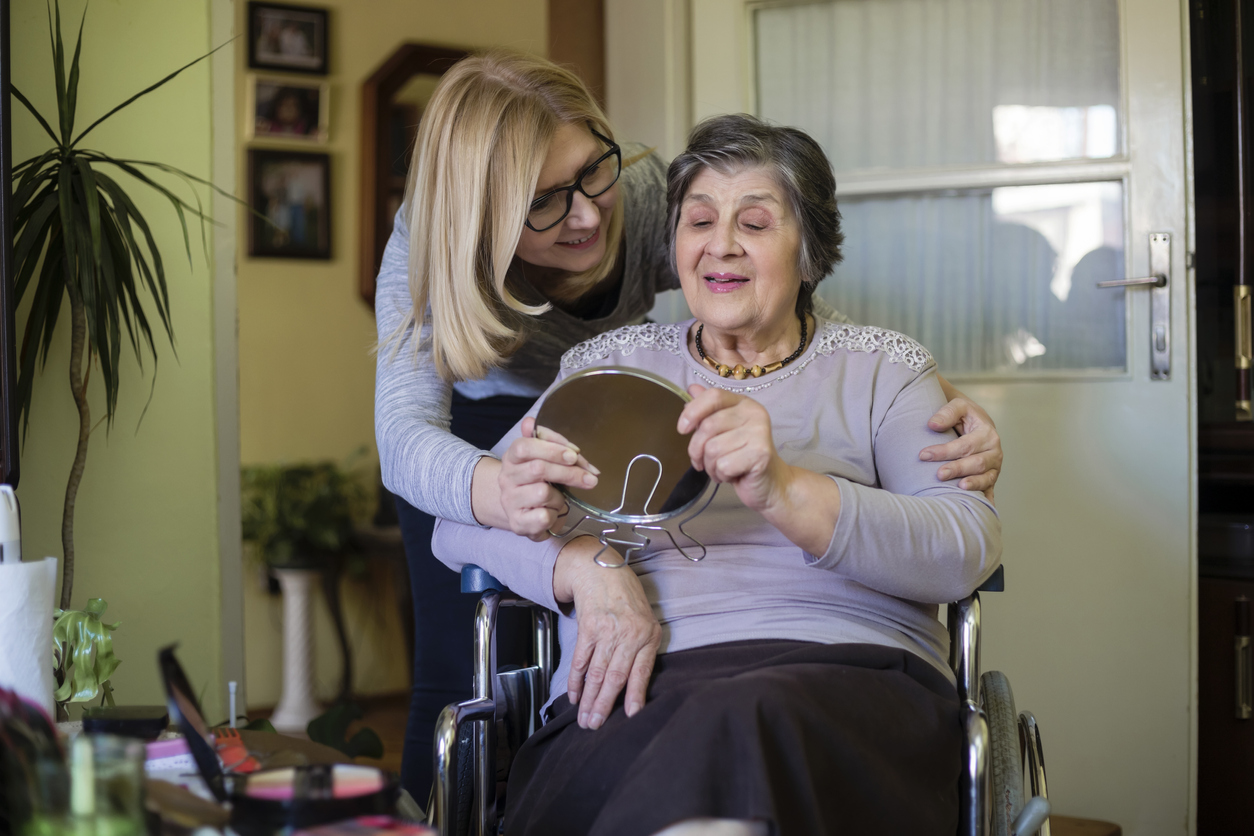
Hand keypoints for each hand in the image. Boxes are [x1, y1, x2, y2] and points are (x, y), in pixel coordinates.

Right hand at [499, 417, 599, 539]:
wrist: (522, 513)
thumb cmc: (538, 481)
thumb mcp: (544, 459)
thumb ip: (546, 441)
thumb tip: (530, 421)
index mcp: (512, 457)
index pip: (524, 446)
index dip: (552, 449)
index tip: (574, 456)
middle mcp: (506, 478)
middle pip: (538, 469)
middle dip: (569, 473)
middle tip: (590, 478)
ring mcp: (510, 501)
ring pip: (543, 493)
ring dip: (560, 497)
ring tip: (560, 499)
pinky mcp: (517, 523)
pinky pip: (544, 516)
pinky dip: (555, 515)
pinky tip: (553, 513)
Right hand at [555, 537, 660, 729]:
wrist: (604, 571)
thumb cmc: (629, 600)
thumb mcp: (647, 623)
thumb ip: (644, 652)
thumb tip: (637, 689)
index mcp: (648, 635)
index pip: (642, 671)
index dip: (635, 695)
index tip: (630, 715)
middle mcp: (628, 634)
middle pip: (615, 676)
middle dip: (604, 704)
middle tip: (596, 725)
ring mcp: (607, 630)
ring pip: (596, 672)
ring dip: (588, 698)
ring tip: (584, 718)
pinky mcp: (588, 627)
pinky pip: (580, 659)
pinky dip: (575, 680)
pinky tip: (574, 695)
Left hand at [678, 384, 789, 512]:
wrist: (769, 482)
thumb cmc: (741, 456)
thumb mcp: (721, 431)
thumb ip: (707, 411)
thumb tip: (692, 389)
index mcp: (743, 403)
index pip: (713, 396)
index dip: (692, 411)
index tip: (682, 429)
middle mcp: (754, 413)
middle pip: (708, 426)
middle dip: (697, 449)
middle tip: (703, 461)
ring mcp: (760, 433)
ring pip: (713, 449)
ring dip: (710, 466)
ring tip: (722, 469)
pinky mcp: (761, 454)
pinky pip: (723, 465)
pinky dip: (721, 475)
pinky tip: (732, 475)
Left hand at [921, 398, 1001, 500]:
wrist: (976, 422)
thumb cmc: (965, 415)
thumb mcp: (958, 406)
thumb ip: (947, 413)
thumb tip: (932, 424)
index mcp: (987, 433)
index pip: (964, 445)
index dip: (944, 451)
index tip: (923, 455)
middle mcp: (994, 452)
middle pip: (976, 463)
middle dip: (957, 469)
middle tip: (939, 475)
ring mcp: (994, 467)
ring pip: (986, 478)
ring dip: (974, 485)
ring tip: (959, 489)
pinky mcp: (991, 477)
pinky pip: (990, 490)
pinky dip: (986, 500)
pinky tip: (979, 509)